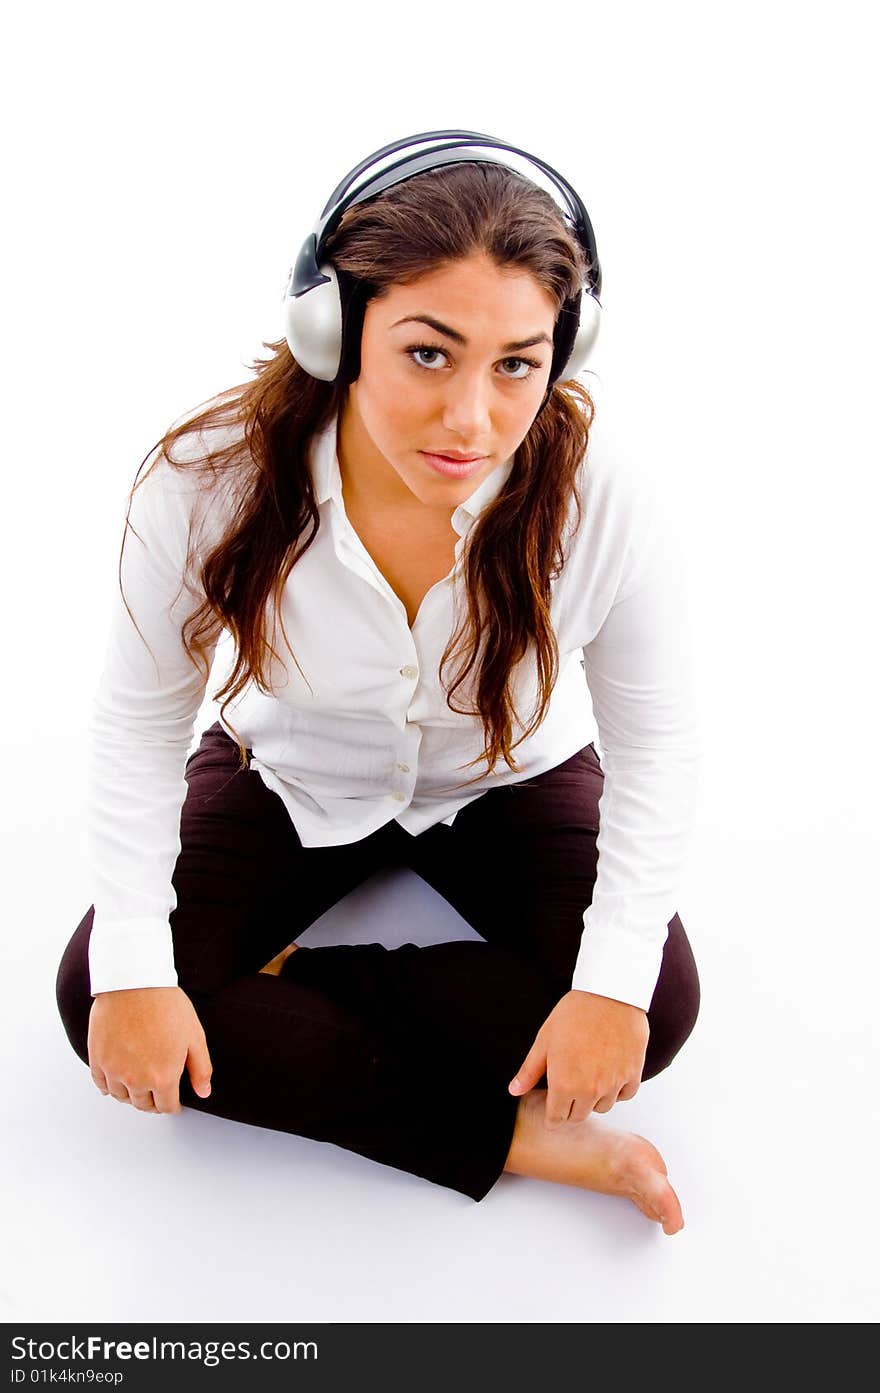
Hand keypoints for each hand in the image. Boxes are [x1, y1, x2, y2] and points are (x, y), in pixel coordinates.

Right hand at [88, 986, 212, 1114]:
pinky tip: (118, 1078)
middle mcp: (136, 1080)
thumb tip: (203, 1092)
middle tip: (158, 1092)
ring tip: (139, 1084)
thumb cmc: (166, 1005)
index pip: (167, 1107)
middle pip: (143, 1105)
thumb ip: (201, 1069)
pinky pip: (101, 1085)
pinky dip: (110, 1086)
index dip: (173, 1105)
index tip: (173, 1100)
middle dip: (153, 1101)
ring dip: (131, 1095)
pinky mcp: (97, 1059)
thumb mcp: (194, 1036)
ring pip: (121, 1097)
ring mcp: (114, 1071)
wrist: (135, 982)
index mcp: (163, 1077)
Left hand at [508, 990, 647, 1128]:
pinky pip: (624, 1095)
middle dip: (571, 1107)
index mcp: (565, 1084)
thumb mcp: (544, 1041)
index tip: (552, 1110)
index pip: (557, 1119)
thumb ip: (529, 1071)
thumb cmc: (574, 1014)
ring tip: (589, 1074)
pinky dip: (617, 1089)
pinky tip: (609, 1072)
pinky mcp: (633, 1074)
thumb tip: (514, 1091)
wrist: (609, 994)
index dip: (552, 1116)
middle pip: (579, 1116)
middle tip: (568, 1087)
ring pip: (602, 1106)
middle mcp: (591, 1090)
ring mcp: (614, 1084)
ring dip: (594, 1098)